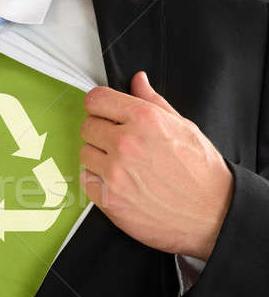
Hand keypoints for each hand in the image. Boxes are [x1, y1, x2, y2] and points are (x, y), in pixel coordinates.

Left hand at [79, 72, 232, 260]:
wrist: (212, 215)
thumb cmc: (201, 173)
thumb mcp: (183, 126)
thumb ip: (153, 101)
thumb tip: (138, 81)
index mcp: (145, 119)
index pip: (96, 99)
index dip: (99, 105)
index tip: (103, 112)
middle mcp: (126, 143)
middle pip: (87, 126)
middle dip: (100, 132)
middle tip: (118, 143)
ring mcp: (115, 172)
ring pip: (84, 153)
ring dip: (98, 157)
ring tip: (122, 166)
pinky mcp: (108, 198)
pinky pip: (86, 180)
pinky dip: (98, 181)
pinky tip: (119, 183)